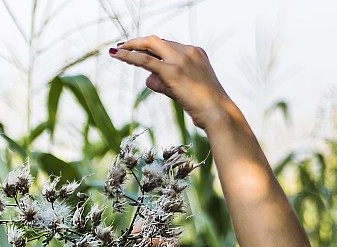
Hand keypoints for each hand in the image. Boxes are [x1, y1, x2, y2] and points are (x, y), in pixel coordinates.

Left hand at [109, 36, 233, 129]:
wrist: (220, 115)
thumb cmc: (209, 108)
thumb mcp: (188, 90)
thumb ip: (167, 83)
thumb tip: (149, 80)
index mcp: (198, 53)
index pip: (170, 46)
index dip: (153, 49)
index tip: (142, 51)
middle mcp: (189, 51)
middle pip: (158, 41)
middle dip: (140, 42)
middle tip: (125, 46)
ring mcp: (180, 60)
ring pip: (150, 45)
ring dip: (132, 46)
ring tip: (118, 51)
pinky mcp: (171, 71)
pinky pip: (144, 60)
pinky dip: (128, 56)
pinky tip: (116, 55)